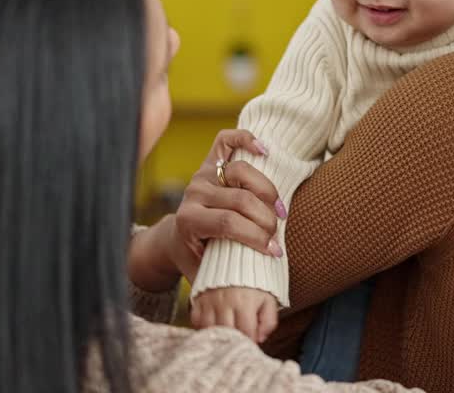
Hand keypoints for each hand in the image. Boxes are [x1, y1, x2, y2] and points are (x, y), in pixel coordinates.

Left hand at [171, 129, 285, 280]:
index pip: (228, 223)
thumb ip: (221, 284)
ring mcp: (202, 175)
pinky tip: (264, 151)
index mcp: (188, 221)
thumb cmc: (196, 260)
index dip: (255, 237)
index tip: (274, 251)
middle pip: (240, 198)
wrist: (174, 238)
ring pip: (241, 170)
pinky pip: (227, 140)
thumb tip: (247, 313)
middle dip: (266, 219)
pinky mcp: (210, 161)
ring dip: (267, 190)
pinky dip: (246, 140)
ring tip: (279, 209)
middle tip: (277, 234)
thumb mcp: (203, 275)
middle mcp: (193, 193)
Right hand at [191, 286, 279, 343]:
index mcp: (245, 303)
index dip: (250, 340)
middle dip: (234, 339)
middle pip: (227, 333)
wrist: (238, 258)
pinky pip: (196, 320)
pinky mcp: (199, 298)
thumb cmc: (255, 282)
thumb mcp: (269, 298)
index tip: (251, 339)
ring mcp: (210, 300)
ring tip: (226, 333)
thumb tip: (261, 338)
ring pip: (210, 329)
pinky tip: (212, 325)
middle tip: (238, 339)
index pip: (246, 333)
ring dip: (218, 334)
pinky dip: (202, 326)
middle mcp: (225, 302)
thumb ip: (269, 320)